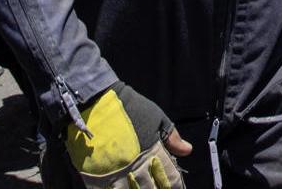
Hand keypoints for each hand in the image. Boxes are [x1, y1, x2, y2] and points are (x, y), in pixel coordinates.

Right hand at [66, 83, 192, 187]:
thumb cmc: (128, 106)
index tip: (177, 187)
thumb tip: (187, 150)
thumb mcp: (155, 117)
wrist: (95, 102)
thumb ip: (171, 136)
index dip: (174, 185)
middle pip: (151, 188)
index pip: (169, 177)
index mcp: (152, 152)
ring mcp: (115, 173)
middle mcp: (135, 166)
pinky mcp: (95, 176)